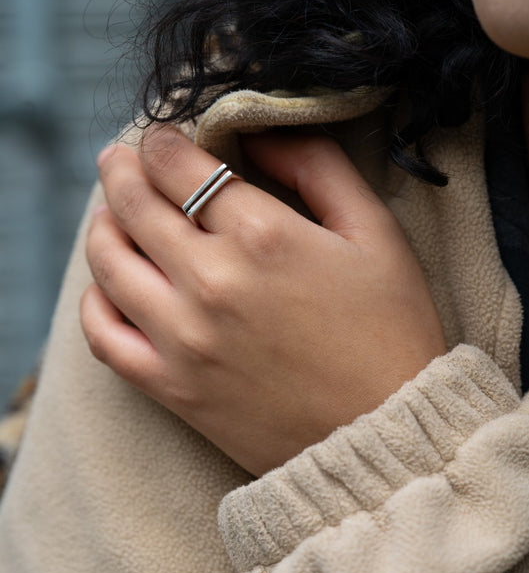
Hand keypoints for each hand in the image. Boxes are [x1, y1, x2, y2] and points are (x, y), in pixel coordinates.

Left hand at [81, 126, 445, 475]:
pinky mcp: (173, 387)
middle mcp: (212, 282)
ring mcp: (184, 339)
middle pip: (134, 205)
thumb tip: (260, 137)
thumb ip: (319, 167)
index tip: (162, 137)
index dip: (162, 141)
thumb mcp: (375, 232)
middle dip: (121, 169)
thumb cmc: (390, 331)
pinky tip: (109, 287)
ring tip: (110, 215)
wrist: (384, 435)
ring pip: (108, 263)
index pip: (179, 165)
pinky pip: (104, 337)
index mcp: (263, 236)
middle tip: (120, 158)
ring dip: (102, 226)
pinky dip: (95, 302)